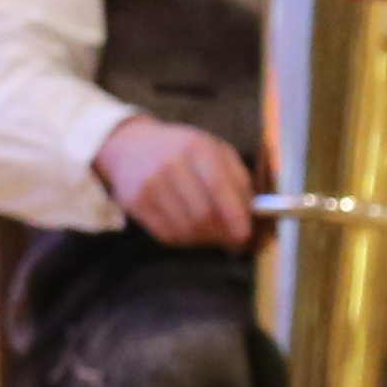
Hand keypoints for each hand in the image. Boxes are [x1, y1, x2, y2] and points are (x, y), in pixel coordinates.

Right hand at [94, 113, 259, 248]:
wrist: (132, 146)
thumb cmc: (184, 151)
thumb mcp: (216, 151)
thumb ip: (239, 180)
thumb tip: (254, 217)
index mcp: (197, 147)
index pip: (218, 187)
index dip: (235, 216)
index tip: (246, 236)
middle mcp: (171, 164)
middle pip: (203, 215)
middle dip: (223, 234)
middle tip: (233, 241)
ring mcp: (150, 185)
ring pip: (186, 230)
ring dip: (205, 240)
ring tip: (212, 233)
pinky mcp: (136, 204)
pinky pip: (168, 236)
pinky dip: (186, 240)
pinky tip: (191, 230)